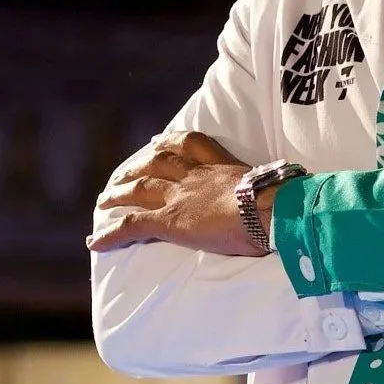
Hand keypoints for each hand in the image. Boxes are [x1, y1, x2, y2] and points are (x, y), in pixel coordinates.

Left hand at [88, 130, 270, 255]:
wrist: (272, 210)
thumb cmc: (283, 204)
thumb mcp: (275, 190)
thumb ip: (270, 192)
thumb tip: (288, 204)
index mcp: (221, 167)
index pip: (189, 144)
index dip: (169, 142)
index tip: (155, 142)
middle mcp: (196, 176)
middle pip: (157, 163)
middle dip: (135, 168)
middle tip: (120, 175)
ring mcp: (180, 196)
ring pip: (139, 189)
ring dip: (118, 194)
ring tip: (103, 201)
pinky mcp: (170, 221)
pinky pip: (131, 224)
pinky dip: (110, 233)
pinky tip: (94, 242)